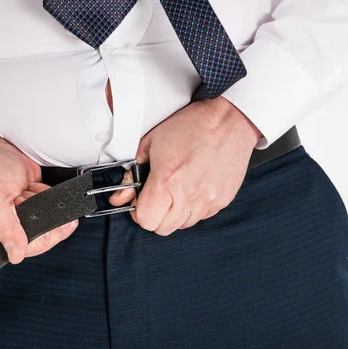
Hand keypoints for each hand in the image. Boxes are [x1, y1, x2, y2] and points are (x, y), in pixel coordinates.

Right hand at [0, 133, 78, 263]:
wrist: (0, 149)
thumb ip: (4, 228)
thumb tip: (15, 255)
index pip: (24, 250)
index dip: (41, 239)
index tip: (52, 226)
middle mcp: (11, 228)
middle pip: (42, 238)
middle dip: (45, 218)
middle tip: (31, 200)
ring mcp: (26, 217)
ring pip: (51, 223)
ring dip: (48, 206)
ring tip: (31, 192)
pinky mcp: (37, 205)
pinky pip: (54, 209)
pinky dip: (51, 197)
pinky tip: (39, 189)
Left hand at [109, 97, 261, 235]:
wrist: (227, 120)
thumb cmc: (190, 126)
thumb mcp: (150, 144)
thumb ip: (132, 173)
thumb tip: (120, 196)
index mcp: (168, 181)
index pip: (146, 220)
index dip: (139, 212)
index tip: (141, 201)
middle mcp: (189, 195)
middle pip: (163, 228)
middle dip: (155, 215)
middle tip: (156, 196)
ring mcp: (208, 201)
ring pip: (182, 225)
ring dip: (175, 213)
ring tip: (176, 190)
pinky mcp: (223, 201)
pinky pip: (202, 217)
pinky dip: (193, 208)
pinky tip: (193, 187)